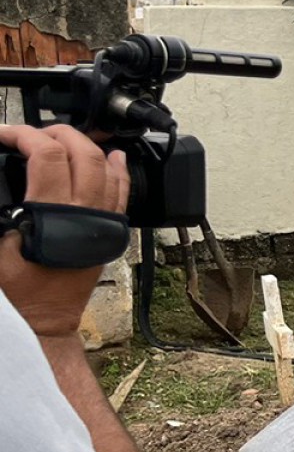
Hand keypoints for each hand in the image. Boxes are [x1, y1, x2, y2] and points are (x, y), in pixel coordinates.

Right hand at [0, 124, 129, 337]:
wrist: (45, 318)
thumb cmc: (18, 290)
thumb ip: (0, 208)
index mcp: (51, 214)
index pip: (47, 156)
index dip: (25, 135)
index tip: (8, 134)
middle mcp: (85, 213)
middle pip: (83, 153)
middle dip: (57, 133)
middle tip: (32, 133)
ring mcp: (103, 221)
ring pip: (107, 168)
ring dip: (86, 146)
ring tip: (64, 138)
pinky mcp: (112, 231)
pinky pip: (122, 191)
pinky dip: (118, 169)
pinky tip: (113, 157)